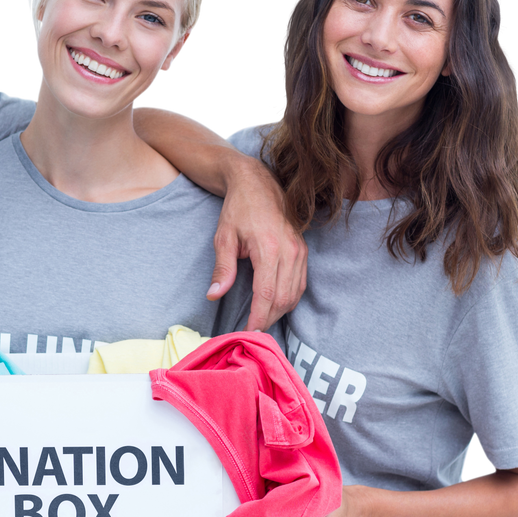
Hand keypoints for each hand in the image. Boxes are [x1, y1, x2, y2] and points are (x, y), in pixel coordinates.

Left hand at [209, 157, 305, 331]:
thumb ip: (222, 267)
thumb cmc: (238, 209)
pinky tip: (275, 306)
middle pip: (283, 299)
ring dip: (279, 312)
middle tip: (252, 332)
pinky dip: (289, 299)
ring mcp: (300, 251)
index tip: (247, 332)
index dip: (257, 318)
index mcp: (268, 248)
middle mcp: (290, 251)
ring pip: (294, 294)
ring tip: (261, 321)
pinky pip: (301, 284)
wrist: (258, 184)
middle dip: (268, 319)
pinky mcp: (304, 252)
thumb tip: (214, 294)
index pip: (266, 295)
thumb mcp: (223, 237)